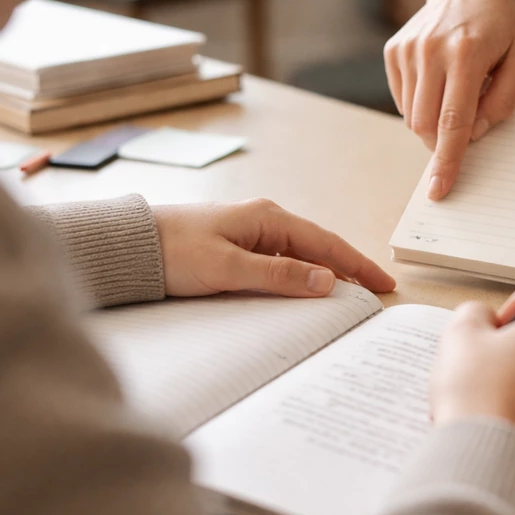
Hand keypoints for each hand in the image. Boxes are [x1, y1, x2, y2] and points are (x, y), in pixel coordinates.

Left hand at [153, 199, 395, 298]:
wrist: (131, 247)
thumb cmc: (175, 251)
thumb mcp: (229, 267)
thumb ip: (279, 274)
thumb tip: (326, 280)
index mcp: (267, 218)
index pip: (326, 243)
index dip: (357, 264)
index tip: (383, 283)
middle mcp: (264, 221)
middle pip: (318, 247)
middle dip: (348, 269)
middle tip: (375, 294)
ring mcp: (251, 233)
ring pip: (301, 256)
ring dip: (325, 274)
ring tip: (348, 296)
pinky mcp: (237, 247)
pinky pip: (281, 262)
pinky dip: (301, 276)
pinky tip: (307, 290)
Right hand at [384, 0, 514, 199]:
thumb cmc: (502, 22)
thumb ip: (502, 102)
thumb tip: (474, 134)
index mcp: (465, 54)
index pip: (453, 121)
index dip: (447, 160)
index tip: (438, 190)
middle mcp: (430, 51)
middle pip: (425, 125)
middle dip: (443, 142)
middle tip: (467, 129)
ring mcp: (407, 50)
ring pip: (412, 116)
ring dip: (434, 121)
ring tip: (458, 91)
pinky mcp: (393, 50)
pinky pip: (403, 99)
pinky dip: (423, 103)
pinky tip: (441, 81)